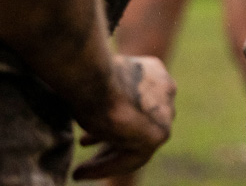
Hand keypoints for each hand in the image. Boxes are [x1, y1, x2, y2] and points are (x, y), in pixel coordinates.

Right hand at [74, 55, 174, 179]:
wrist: (93, 78)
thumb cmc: (87, 74)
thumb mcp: (97, 80)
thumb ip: (105, 91)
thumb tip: (88, 102)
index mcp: (154, 73)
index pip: (136, 104)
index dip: (113, 118)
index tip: (88, 133)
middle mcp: (165, 92)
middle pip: (138, 124)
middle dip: (111, 139)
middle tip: (85, 146)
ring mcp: (164, 114)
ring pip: (133, 144)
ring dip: (105, 159)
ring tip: (80, 171)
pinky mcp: (158, 134)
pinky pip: (131, 157)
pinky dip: (106, 166)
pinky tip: (82, 173)